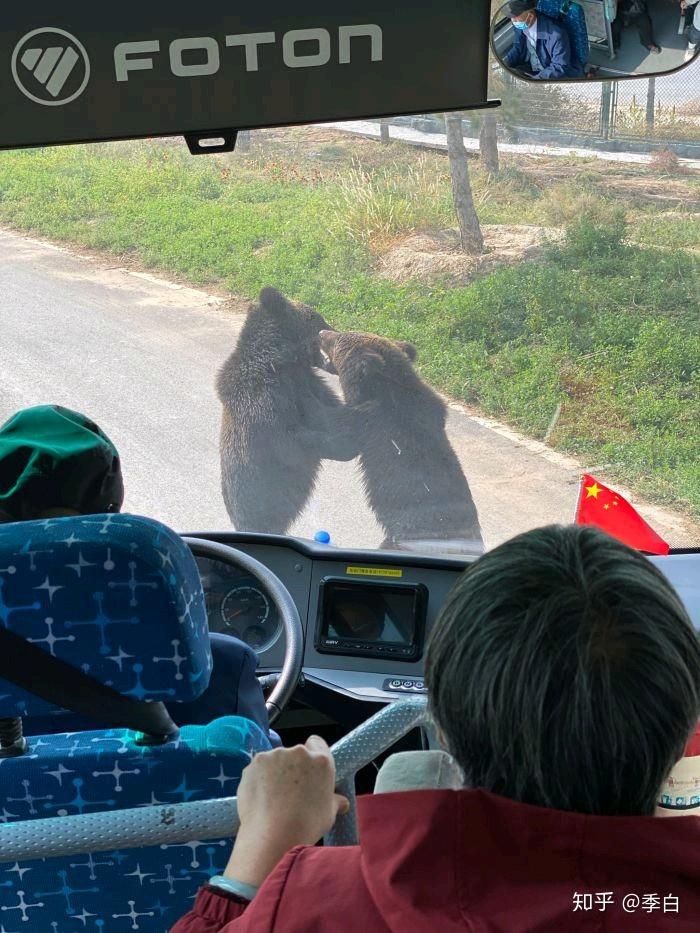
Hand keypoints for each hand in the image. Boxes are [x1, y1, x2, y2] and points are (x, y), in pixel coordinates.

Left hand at [223, 736, 348, 886]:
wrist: (272, 836)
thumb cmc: (306, 825)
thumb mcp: (328, 814)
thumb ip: (334, 801)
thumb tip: (341, 802)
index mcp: (321, 760)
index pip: (317, 743)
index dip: (313, 755)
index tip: (309, 770)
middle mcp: (298, 752)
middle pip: (295, 753)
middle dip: (293, 767)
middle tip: (291, 790)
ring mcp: (274, 756)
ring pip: (275, 760)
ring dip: (275, 772)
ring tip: (273, 797)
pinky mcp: (254, 764)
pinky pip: (259, 769)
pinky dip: (259, 779)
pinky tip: (260, 798)